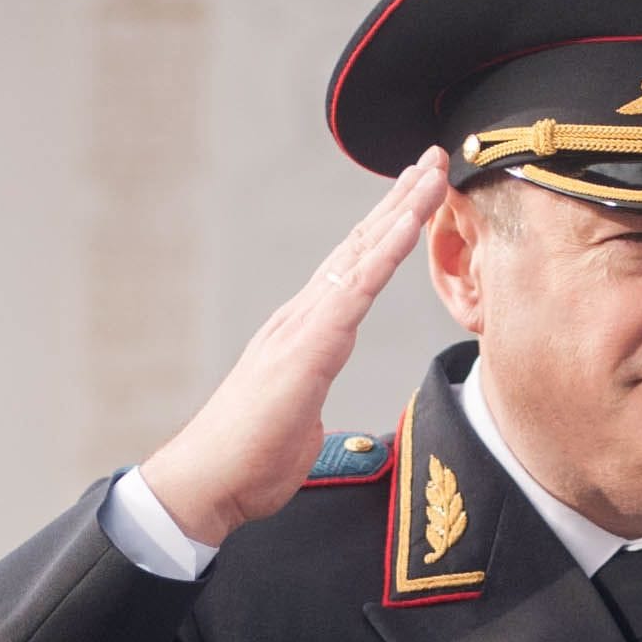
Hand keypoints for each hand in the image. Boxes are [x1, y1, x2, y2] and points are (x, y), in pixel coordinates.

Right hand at [142, 151, 447, 544]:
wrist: (210, 482)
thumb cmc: (250, 461)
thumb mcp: (299, 428)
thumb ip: (311, 411)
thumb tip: (316, 420)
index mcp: (305, 333)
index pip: (354, 270)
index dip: (386, 231)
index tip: (416, 196)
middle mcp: (303, 317)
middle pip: (359, 246)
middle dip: (398, 201)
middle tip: (430, 158)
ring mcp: (303, 326)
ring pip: (361, 254)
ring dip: (399, 211)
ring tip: (428, 172)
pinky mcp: (308, 346)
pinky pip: (355, 288)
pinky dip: (384, 253)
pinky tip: (408, 224)